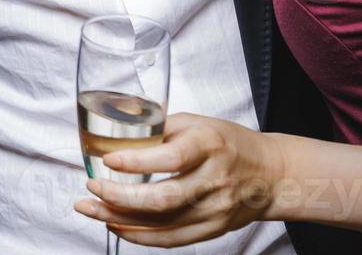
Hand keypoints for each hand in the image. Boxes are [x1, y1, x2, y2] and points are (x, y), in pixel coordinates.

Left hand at [73, 113, 286, 247]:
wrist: (271, 175)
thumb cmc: (229, 143)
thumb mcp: (197, 122)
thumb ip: (160, 128)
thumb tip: (117, 130)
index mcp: (209, 145)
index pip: (171, 158)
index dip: (136, 161)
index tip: (108, 159)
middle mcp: (213, 180)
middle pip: (162, 198)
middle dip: (119, 196)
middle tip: (91, 187)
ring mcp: (214, 210)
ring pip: (162, 223)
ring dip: (119, 218)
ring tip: (90, 208)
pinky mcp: (212, 229)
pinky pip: (171, 239)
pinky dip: (139, 235)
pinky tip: (116, 225)